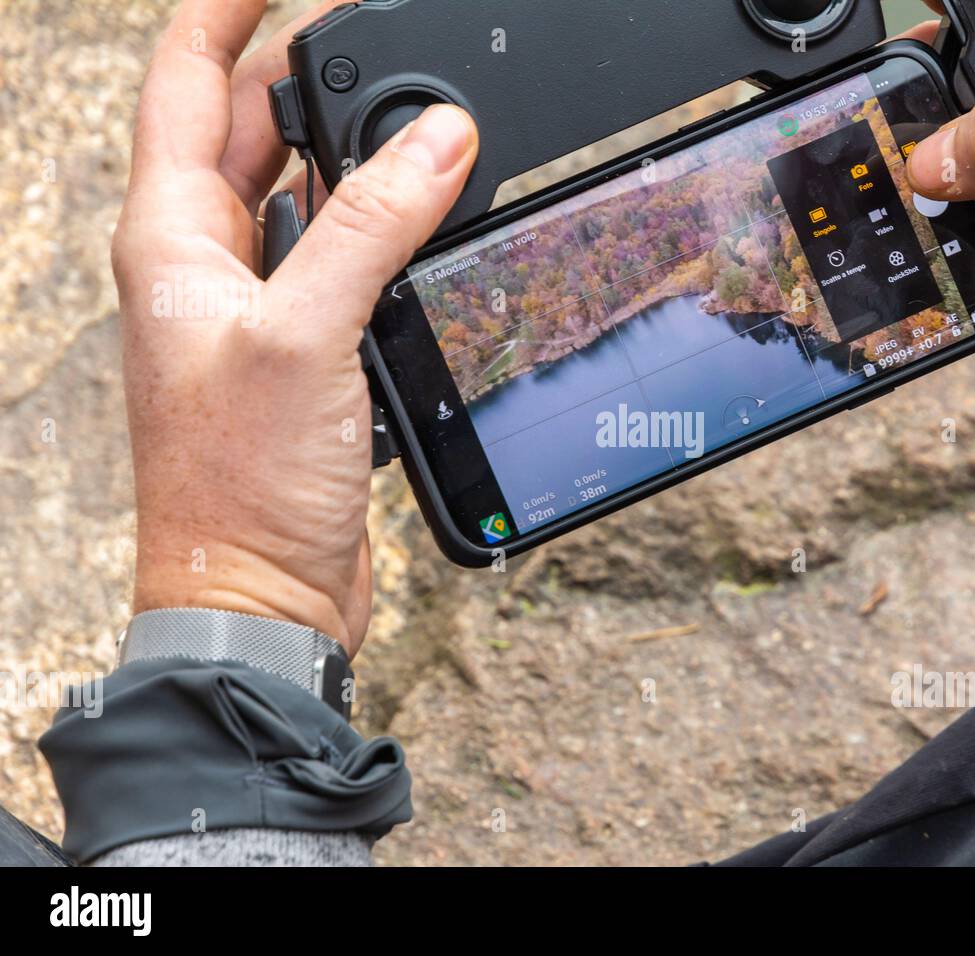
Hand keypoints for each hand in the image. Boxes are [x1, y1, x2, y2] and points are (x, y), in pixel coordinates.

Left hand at [111, 0, 478, 656]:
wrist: (261, 594)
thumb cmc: (243, 484)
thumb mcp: (307, 334)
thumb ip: (370, 226)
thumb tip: (438, 136)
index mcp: (171, 240)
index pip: (187, 83)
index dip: (225, 10)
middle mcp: (204, 266)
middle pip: (248, 130)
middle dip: (306, 75)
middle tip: (379, 39)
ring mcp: (255, 310)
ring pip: (300, 197)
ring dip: (351, 156)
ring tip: (415, 119)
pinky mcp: (304, 354)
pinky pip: (338, 262)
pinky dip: (377, 230)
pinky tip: (418, 221)